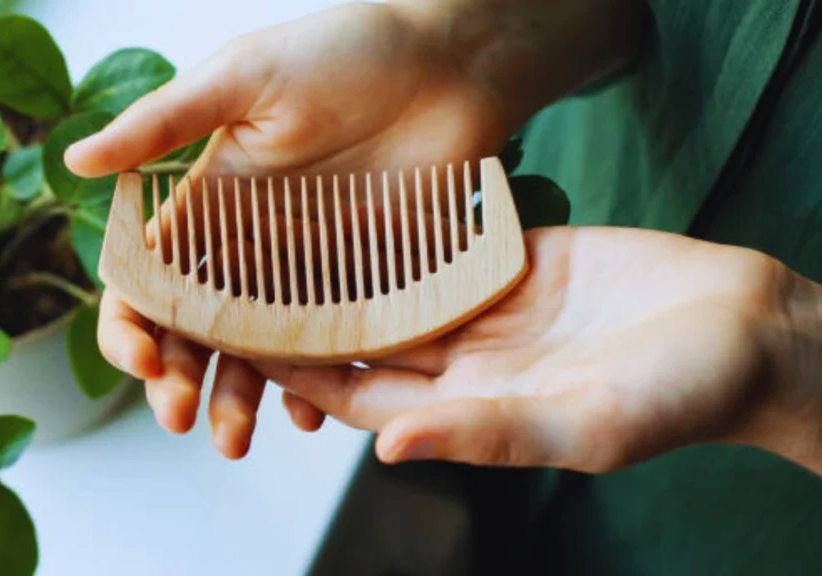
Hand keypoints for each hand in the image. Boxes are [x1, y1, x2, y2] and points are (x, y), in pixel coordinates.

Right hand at [66, 2, 511, 458]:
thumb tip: (72, 160)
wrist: (448, 63)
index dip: (133, 322)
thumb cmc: (343, 52)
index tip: (141, 358)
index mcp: (207, 202)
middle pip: (197, 330)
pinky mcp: (363, 285)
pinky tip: (309, 414)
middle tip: (179, 416)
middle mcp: (249, 245)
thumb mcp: (241, 78)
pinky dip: (314, 386)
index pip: (149, 275)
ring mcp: (307, 271)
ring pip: (256, 353)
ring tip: (233, 441)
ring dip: (238, 399)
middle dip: (179, 378)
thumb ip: (163, 124)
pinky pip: (329, 350)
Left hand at [256, 226, 815, 472]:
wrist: (742, 325)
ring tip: (274, 236)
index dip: (300, 374)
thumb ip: (486, 433)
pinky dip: (395, 230)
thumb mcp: (581, 424)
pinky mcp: (511, 261)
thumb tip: (391, 447)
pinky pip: (438, 246)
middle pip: (365, 338)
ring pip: (392, 288)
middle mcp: (466, 360)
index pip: (362, 393)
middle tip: (233, 282)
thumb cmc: (677, 394)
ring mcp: (486, 307)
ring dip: (339, 267)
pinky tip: (352, 207)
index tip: (236, 348)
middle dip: (301, 315)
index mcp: (470, 408)